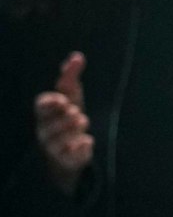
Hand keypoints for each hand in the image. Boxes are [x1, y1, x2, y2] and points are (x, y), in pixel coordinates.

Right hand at [34, 52, 91, 195]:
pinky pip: (71, 157)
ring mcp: (55, 147)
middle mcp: (47, 131)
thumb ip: (71, 77)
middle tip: (76, 112)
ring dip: (71, 130)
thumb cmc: (67, 117)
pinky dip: (80, 149)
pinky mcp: (68, 160)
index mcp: (46, 114)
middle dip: (63, 117)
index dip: (49, 103)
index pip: (41, 107)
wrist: (71, 148)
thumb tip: (77, 56)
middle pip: (49, 125)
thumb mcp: (71, 96)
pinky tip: (87, 141)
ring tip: (82, 121)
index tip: (61, 99)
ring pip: (58, 141)